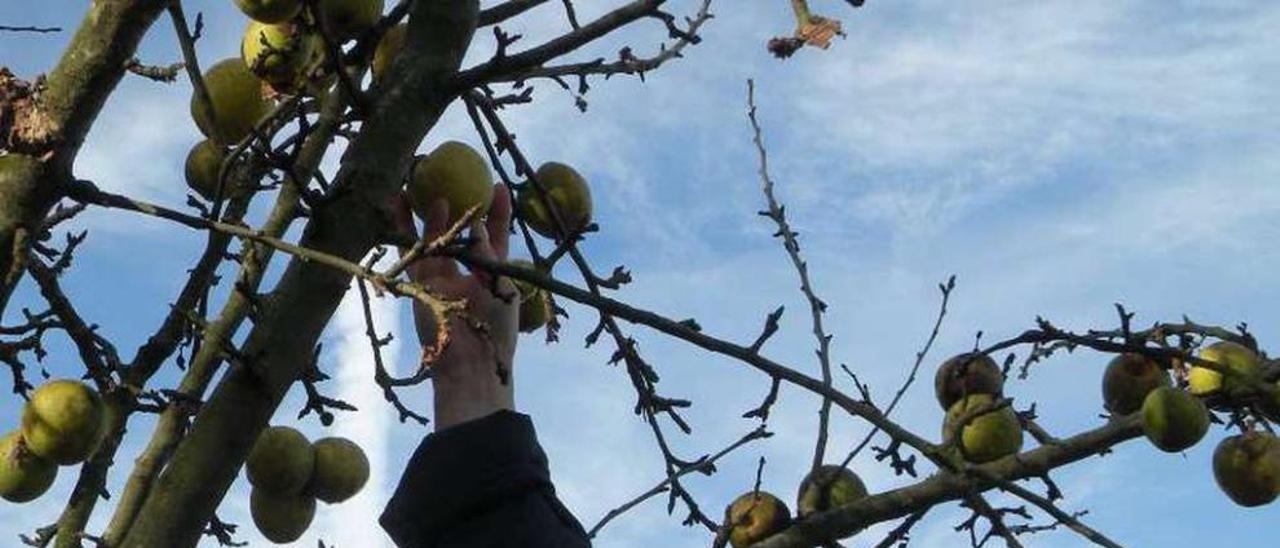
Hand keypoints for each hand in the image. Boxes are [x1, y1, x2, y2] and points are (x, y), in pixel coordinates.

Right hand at [390, 184, 518, 430]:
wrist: (469, 364)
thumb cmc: (496, 329)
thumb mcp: (501, 285)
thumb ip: (488, 254)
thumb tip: (478, 223)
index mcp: (494, 270)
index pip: (498, 233)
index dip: (498, 210)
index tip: (498, 185)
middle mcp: (467, 268)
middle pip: (460, 227)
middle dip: (456, 200)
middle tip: (449, 171)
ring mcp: (442, 273)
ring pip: (432, 233)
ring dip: (426, 207)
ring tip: (421, 178)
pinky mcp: (420, 281)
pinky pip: (411, 249)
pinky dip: (405, 226)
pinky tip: (401, 201)